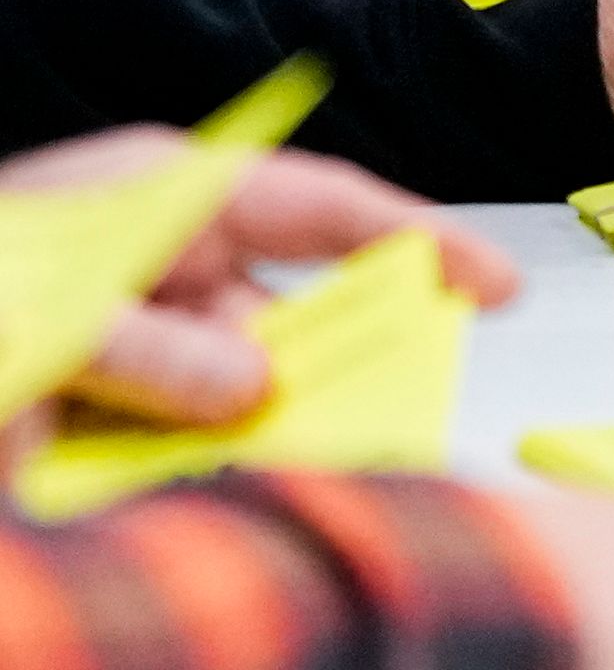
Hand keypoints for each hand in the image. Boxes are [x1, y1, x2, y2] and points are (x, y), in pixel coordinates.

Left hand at [0, 136, 516, 426]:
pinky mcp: (97, 403)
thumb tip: (250, 385)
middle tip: (395, 419)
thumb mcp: (41, 313)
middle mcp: (158, 257)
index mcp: (162, 193)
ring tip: (306, 470)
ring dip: (262, 430)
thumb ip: (145, 346)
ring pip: (237, 385)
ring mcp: (129, 334)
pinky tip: (211, 494)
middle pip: (288, 306)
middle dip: (338, 365)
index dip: (415, 240)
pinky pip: (179, 437)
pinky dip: (199, 469)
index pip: (320, 204)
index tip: (493, 288)